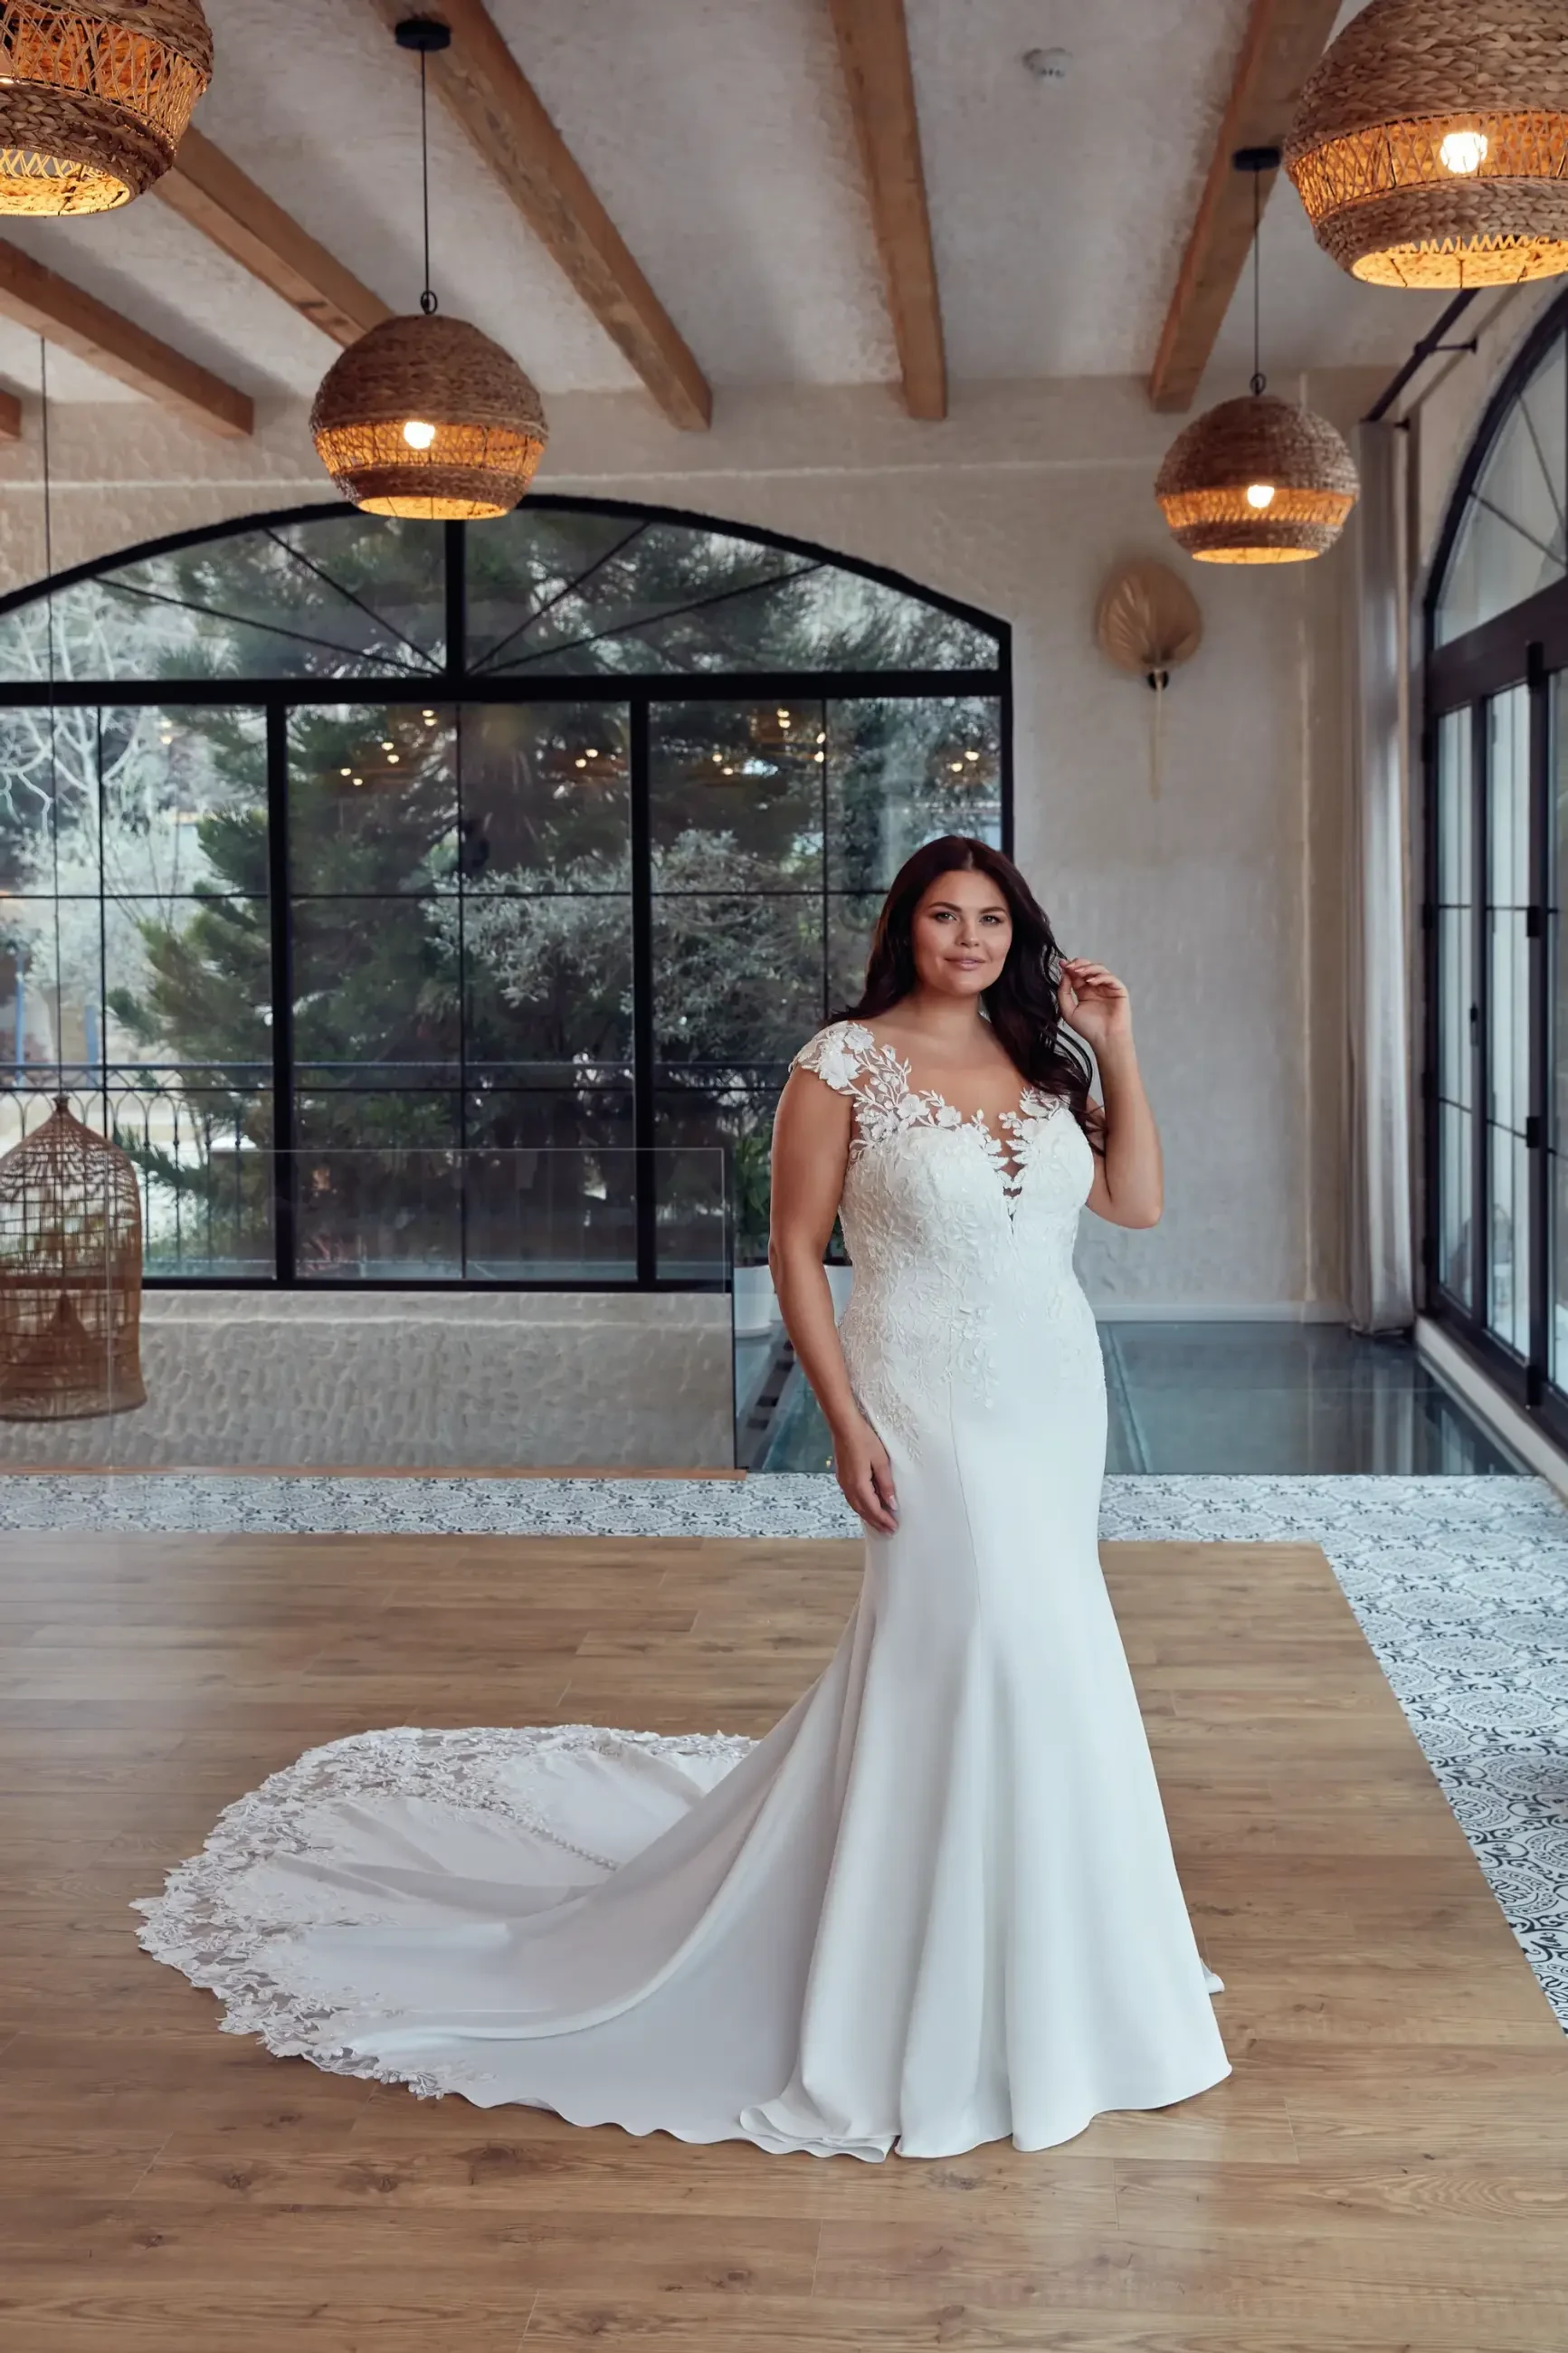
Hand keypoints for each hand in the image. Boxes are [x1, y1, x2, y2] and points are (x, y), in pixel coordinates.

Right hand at [831, 1412, 898, 1533]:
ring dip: (868, 1516)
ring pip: (856, 1506)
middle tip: (888, 1531)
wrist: (844, 1426)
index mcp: (859, 1485)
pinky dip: (862, 1507)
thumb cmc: (864, 1440)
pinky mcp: (842, 1477)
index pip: (874, 1509)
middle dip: (876, 1522)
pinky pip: (852, 1499)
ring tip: (879, 1522)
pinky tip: (867, 1506)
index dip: (884, 1519)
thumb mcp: (881, 1461)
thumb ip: (886, 1484)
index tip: (894, 1527)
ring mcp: (843, 1483)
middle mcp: (849, 1488)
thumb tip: (892, 1503)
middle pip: (864, 1511)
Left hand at [1057, 958, 1132, 1056]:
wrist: (1104, 1039)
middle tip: (1070, 966)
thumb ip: (1064, 993)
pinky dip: (1101, 977)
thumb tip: (1064, 975)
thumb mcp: (1068, 1010)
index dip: (1070, 968)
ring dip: (1088, 968)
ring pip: (1099, 969)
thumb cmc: (1089, 1028)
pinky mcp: (1119, 990)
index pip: (1077, 975)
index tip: (1062, 964)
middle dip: (1079, 964)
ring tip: (1079, 972)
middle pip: (1088, 968)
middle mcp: (1096, 988)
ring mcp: (1108, 988)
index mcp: (1084, 992)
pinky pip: (1111, 978)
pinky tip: (1091, 982)